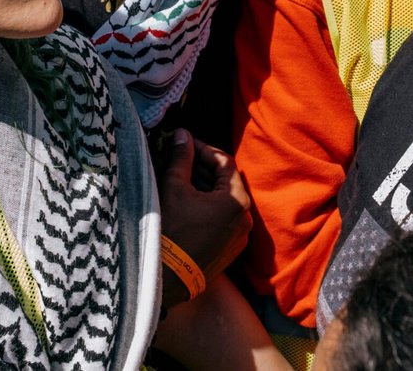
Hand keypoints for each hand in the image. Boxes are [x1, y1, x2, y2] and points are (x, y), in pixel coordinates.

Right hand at [157, 129, 250, 307]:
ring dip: (205, 189)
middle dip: (203, 169)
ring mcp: (240, 237)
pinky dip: (209, 209)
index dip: (204, 149)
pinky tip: (187, 207)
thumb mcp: (174, 187)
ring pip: (225, 202)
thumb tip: (182, 135)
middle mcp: (246, 219)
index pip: (225, 162)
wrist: (166, 278)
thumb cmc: (171, 230)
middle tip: (180, 162)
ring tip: (180, 183)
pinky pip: (223, 221)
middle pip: (227, 182)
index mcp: (237, 200)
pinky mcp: (231, 251)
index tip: (185, 144)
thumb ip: (182, 157)